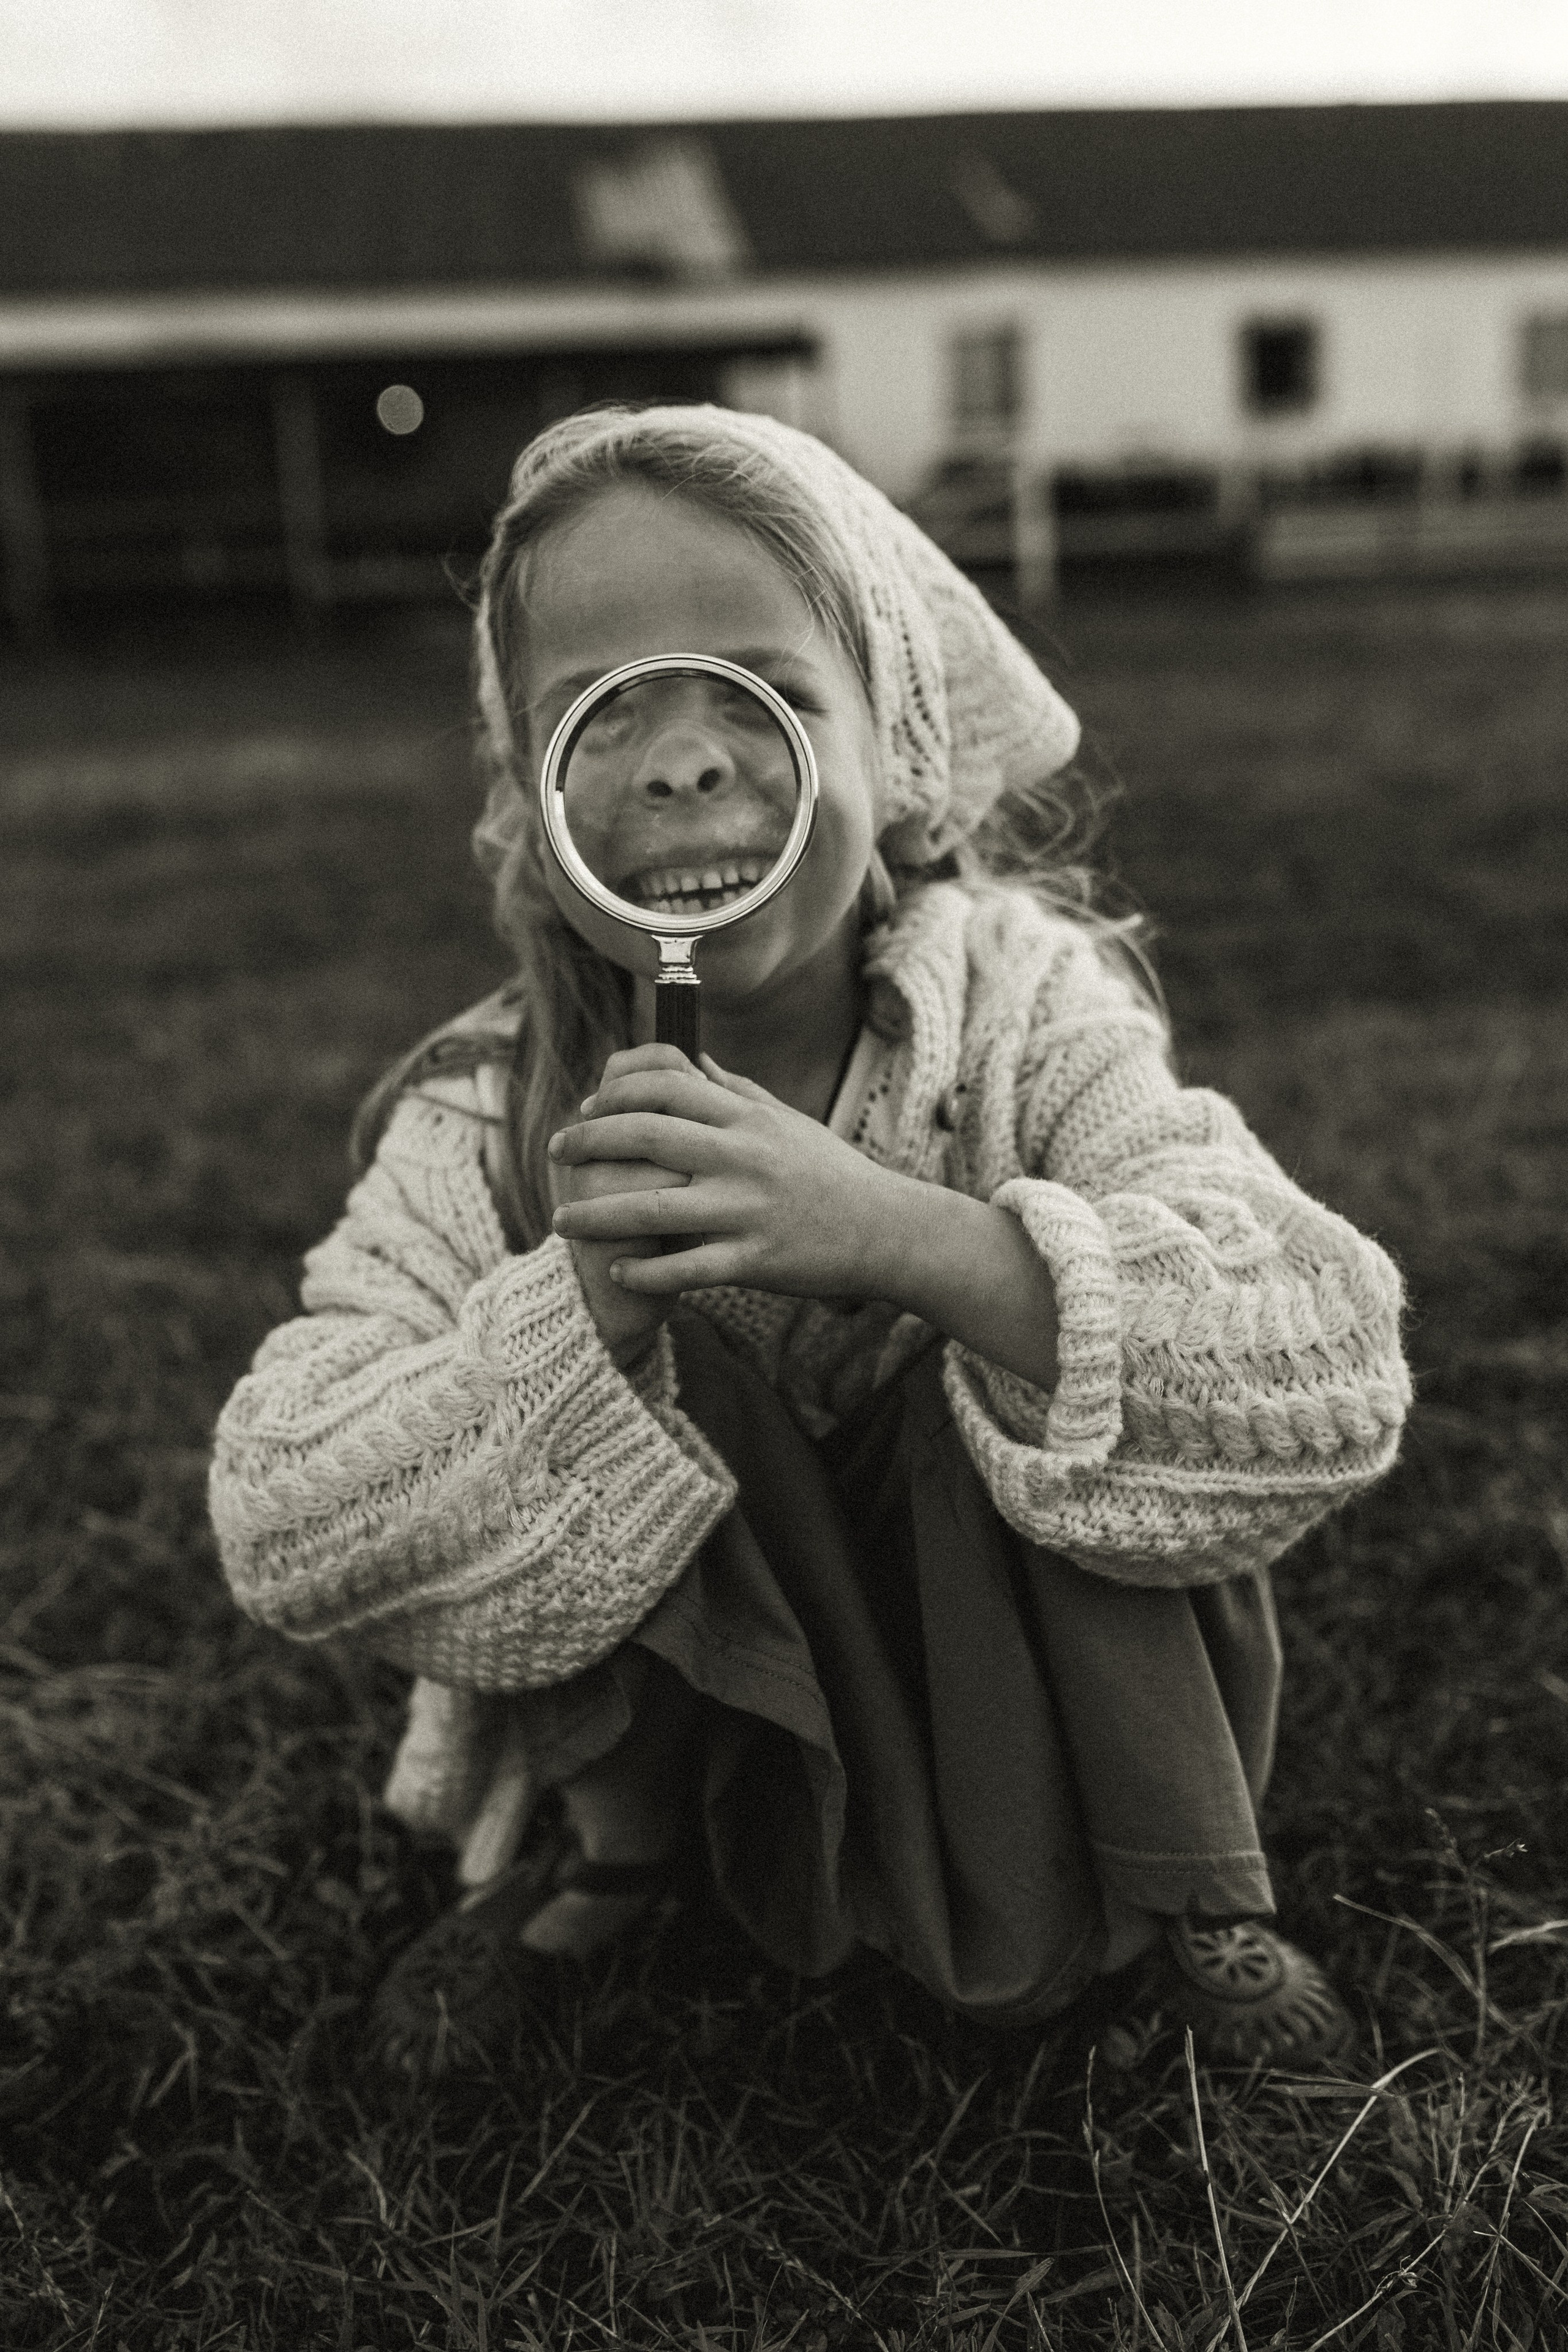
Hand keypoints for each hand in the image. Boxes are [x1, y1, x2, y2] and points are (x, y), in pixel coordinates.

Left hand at [547, 1044, 900, 1302]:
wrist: (886, 1229)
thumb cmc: (831, 1172)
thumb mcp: (786, 1119)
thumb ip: (734, 1088)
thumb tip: (690, 1060)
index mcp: (747, 1117)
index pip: (666, 1084)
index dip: (616, 1091)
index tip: (588, 1109)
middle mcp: (742, 1156)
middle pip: (646, 1135)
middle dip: (589, 1143)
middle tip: (556, 1152)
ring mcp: (747, 1210)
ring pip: (652, 1209)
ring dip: (596, 1215)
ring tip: (560, 1220)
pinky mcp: (756, 1260)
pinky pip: (687, 1269)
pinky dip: (645, 1272)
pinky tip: (617, 1271)